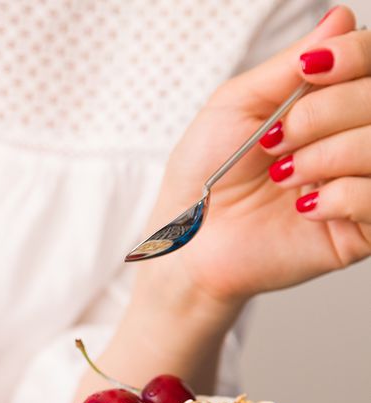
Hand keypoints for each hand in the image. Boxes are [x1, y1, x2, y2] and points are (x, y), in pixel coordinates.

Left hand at [139, 6, 369, 306]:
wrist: (189, 239)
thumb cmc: (204, 174)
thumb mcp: (237, 106)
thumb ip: (290, 65)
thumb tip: (341, 18)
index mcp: (326, 106)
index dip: (355, 56)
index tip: (311, 71)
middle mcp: (350, 139)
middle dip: (326, 112)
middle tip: (276, 141)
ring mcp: (359, 185)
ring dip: (328, 154)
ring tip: (284, 176)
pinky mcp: (361, 230)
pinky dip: (341, 195)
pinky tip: (305, 208)